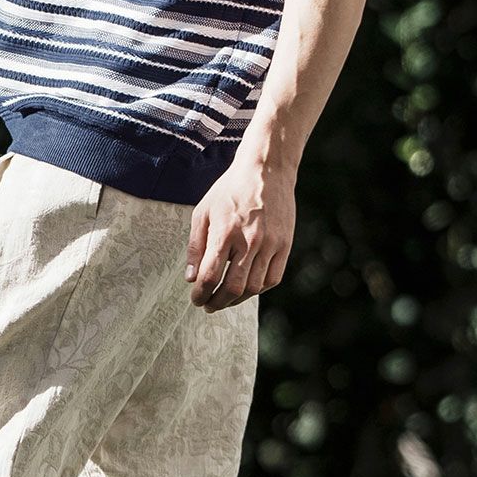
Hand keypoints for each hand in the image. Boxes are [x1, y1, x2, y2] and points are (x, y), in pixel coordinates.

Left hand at [184, 153, 294, 311]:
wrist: (266, 171)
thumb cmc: (230, 190)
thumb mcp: (203, 212)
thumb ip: (195, 246)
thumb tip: (191, 279)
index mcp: (225, 232)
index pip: (210, 276)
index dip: (200, 294)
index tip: (196, 299)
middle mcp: (249, 241)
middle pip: (232, 287)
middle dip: (217, 302)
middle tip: (208, 305)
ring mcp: (270, 244)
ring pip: (254, 288)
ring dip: (237, 299)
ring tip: (225, 298)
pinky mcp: (285, 245)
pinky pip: (273, 279)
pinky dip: (259, 289)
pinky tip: (247, 288)